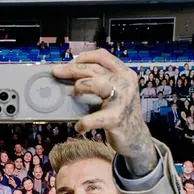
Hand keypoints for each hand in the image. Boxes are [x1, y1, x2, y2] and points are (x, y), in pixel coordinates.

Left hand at [52, 49, 153, 166]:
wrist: (136, 137)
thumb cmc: (120, 113)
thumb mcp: (117, 91)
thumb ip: (101, 80)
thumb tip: (71, 72)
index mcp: (125, 74)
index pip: (103, 56)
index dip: (83, 57)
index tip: (70, 62)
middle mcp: (126, 84)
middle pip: (94, 69)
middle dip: (72, 69)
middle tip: (57, 73)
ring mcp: (122, 101)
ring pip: (96, 84)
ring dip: (79, 87)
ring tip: (73, 95)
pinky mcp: (116, 119)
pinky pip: (94, 118)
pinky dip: (83, 122)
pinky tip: (80, 126)